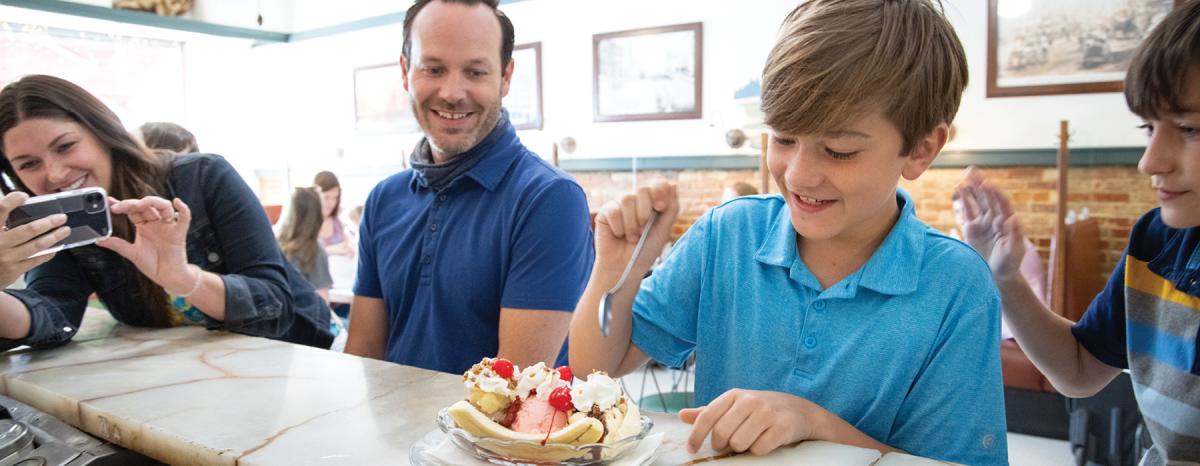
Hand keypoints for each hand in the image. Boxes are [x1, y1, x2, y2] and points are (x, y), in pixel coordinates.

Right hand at [0, 192, 69, 286]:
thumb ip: (0, 220)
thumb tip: (13, 204)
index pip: (1, 209)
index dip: (12, 200)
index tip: (23, 196)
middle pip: (28, 229)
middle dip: (48, 222)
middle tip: (61, 217)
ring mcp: (7, 258)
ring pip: (36, 245)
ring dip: (54, 237)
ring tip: (65, 230)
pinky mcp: (13, 271)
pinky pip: (35, 260)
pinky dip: (47, 253)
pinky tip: (55, 248)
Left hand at [97, 196, 195, 290]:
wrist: (166, 277)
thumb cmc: (152, 264)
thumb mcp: (132, 254)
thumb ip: (117, 245)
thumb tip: (99, 240)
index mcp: (144, 226)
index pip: (132, 211)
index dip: (121, 204)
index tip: (108, 201)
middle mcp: (156, 223)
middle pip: (146, 206)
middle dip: (132, 203)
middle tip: (119, 207)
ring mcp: (168, 226)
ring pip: (163, 206)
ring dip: (153, 202)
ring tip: (140, 204)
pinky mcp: (179, 233)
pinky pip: (184, 218)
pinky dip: (183, 209)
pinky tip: (177, 202)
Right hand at [592, 180, 678, 287]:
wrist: (626, 268)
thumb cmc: (645, 250)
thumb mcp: (663, 231)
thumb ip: (671, 208)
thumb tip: (673, 184)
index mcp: (652, 203)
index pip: (657, 183)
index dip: (659, 191)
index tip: (660, 208)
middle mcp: (636, 201)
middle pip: (643, 189)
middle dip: (645, 213)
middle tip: (643, 231)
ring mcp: (620, 205)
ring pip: (627, 198)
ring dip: (632, 223)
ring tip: (632, 238)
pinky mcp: (606, 212)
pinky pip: (613, 210)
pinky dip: (618, 227)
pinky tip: (618, 235)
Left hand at [680, 389, 816, 455]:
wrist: (799, 410)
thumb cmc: (761, 410)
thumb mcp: (735, 406)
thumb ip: (709, 412)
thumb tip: (682, 415)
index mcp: (734, 394)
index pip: (708, 416)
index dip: (696, 435)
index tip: (692, 449)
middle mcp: (750, 400)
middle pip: (722, 434)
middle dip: (722, 445)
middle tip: (728, 446)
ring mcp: (767, 413)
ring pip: (739, 443)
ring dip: (742, 449)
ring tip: (750, 440)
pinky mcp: (781, 427)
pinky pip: (759, 449)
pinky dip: (758, 451)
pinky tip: (764, 442)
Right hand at [954, 181, 1025, 281]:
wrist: (997, 277)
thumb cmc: (1010, 265)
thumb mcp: (1015, 251)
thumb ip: (1015, 235)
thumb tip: (1014, 217)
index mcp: (1008, 222)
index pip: (1002, 203)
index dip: (995, 193)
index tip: (987, 184)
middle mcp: (995, 219)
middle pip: (988, 198)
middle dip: (980, 183)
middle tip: (972, 170)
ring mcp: (983, 223)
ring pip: (977, 202)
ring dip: (971, 188)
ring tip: (964, 175)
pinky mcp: (971, 230)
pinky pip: (967, 212)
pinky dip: (963, 201)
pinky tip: (958, 189)